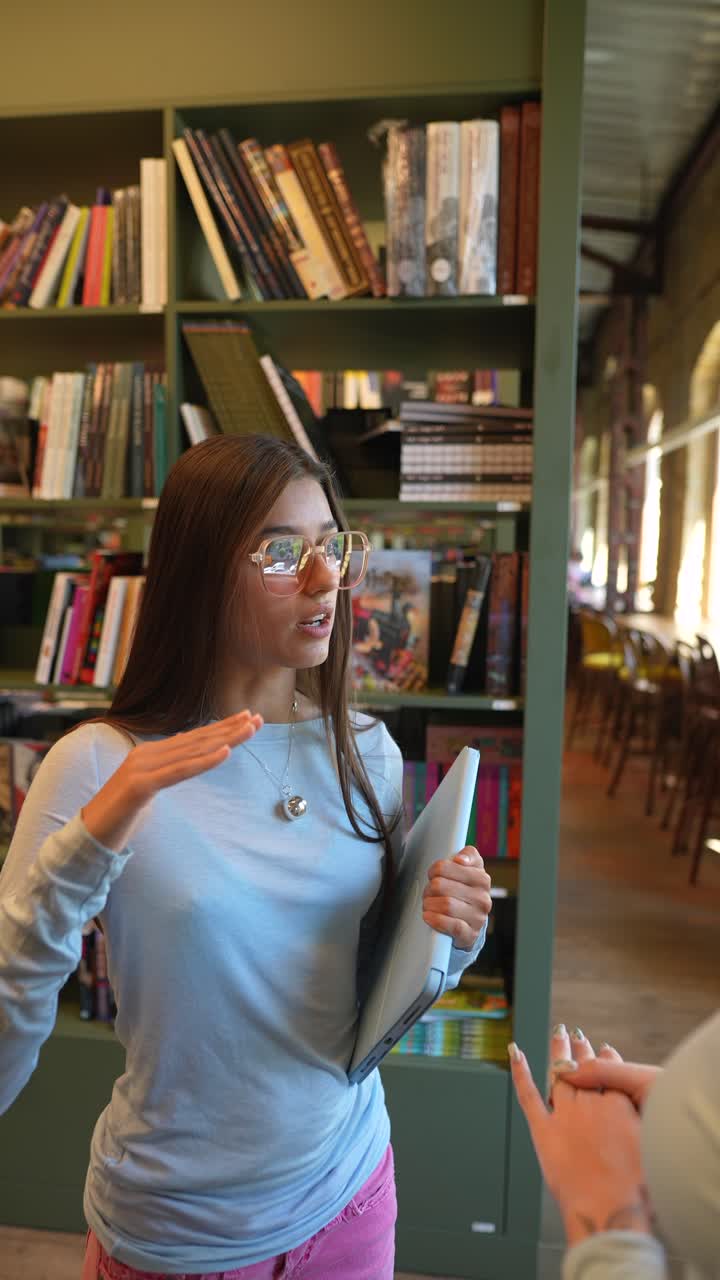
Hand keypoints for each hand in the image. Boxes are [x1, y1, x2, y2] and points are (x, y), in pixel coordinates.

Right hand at [81, 712, 263, 851]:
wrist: (90, 833)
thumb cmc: (121, 812)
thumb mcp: (148, 785)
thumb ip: (165, 767)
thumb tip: (184, 748)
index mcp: (150, 752)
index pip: (193, 737)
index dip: (221, 727)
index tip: (247, 718)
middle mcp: (147, 753)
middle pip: (197, 739)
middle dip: (229, 728)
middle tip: (258, 718)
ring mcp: (142, 767)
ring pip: (192, 751)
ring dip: (225, 739)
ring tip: (250, 729)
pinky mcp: (141, 785)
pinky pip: (179, 771)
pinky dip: (204, 761)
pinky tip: (225, 752)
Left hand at [422, 846, 491, 950]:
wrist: (471, 923)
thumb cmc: (464, 892)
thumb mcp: (469, 870)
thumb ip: (468, 855)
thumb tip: (460, 859)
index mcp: (481, 878)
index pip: (445, 867)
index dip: (433, 871)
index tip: (433, 875)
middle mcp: (483, 897)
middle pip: (440, 886)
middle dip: (429, 889)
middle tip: (428, 893)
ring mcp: (478, 917)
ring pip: (445, 905)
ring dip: (429, 904)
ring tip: (428, 904)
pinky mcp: (470, 934)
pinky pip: (452, 925)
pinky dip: (436, 920)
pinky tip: (428, 916)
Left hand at [509, 1024, 652, 1245]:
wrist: (607, 1210)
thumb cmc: (634, 1188)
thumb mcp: (649, 1145)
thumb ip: (639, 1122)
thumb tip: (641, 1112)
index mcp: (618, 1104)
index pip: (611, 1072)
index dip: (608, 1059)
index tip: (605, 1049)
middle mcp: (589, 1103)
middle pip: (584, 1069)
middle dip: (582, 1051)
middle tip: (578, 1035)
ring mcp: (564, 1115)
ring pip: (559, 1074)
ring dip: (558, 1051)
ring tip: (559, 1034)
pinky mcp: (543, 1130)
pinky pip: (528, 1095)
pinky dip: (519, 1072)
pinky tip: (514, 1052)